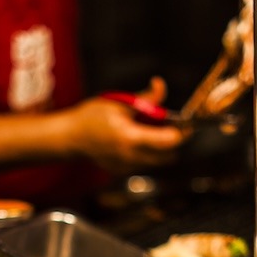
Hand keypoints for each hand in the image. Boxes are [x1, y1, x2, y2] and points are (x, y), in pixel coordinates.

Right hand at [68, 77, 189, 175]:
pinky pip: (144, 164)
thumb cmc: (91, 118)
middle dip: (173, 143)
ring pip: (157, 161)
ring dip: (161, 148)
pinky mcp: (123, 171)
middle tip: (170, 127)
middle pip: (168, 156)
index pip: (168, 141)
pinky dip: (147, 153)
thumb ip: (145, 98)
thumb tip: (160, 85)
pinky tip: (136, 141)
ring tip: (149, 132)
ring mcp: (127, 167)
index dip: (181, 133)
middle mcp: (131, 156)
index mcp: (131, 137)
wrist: (70, 138)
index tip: (186, 125)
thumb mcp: (119, 103)